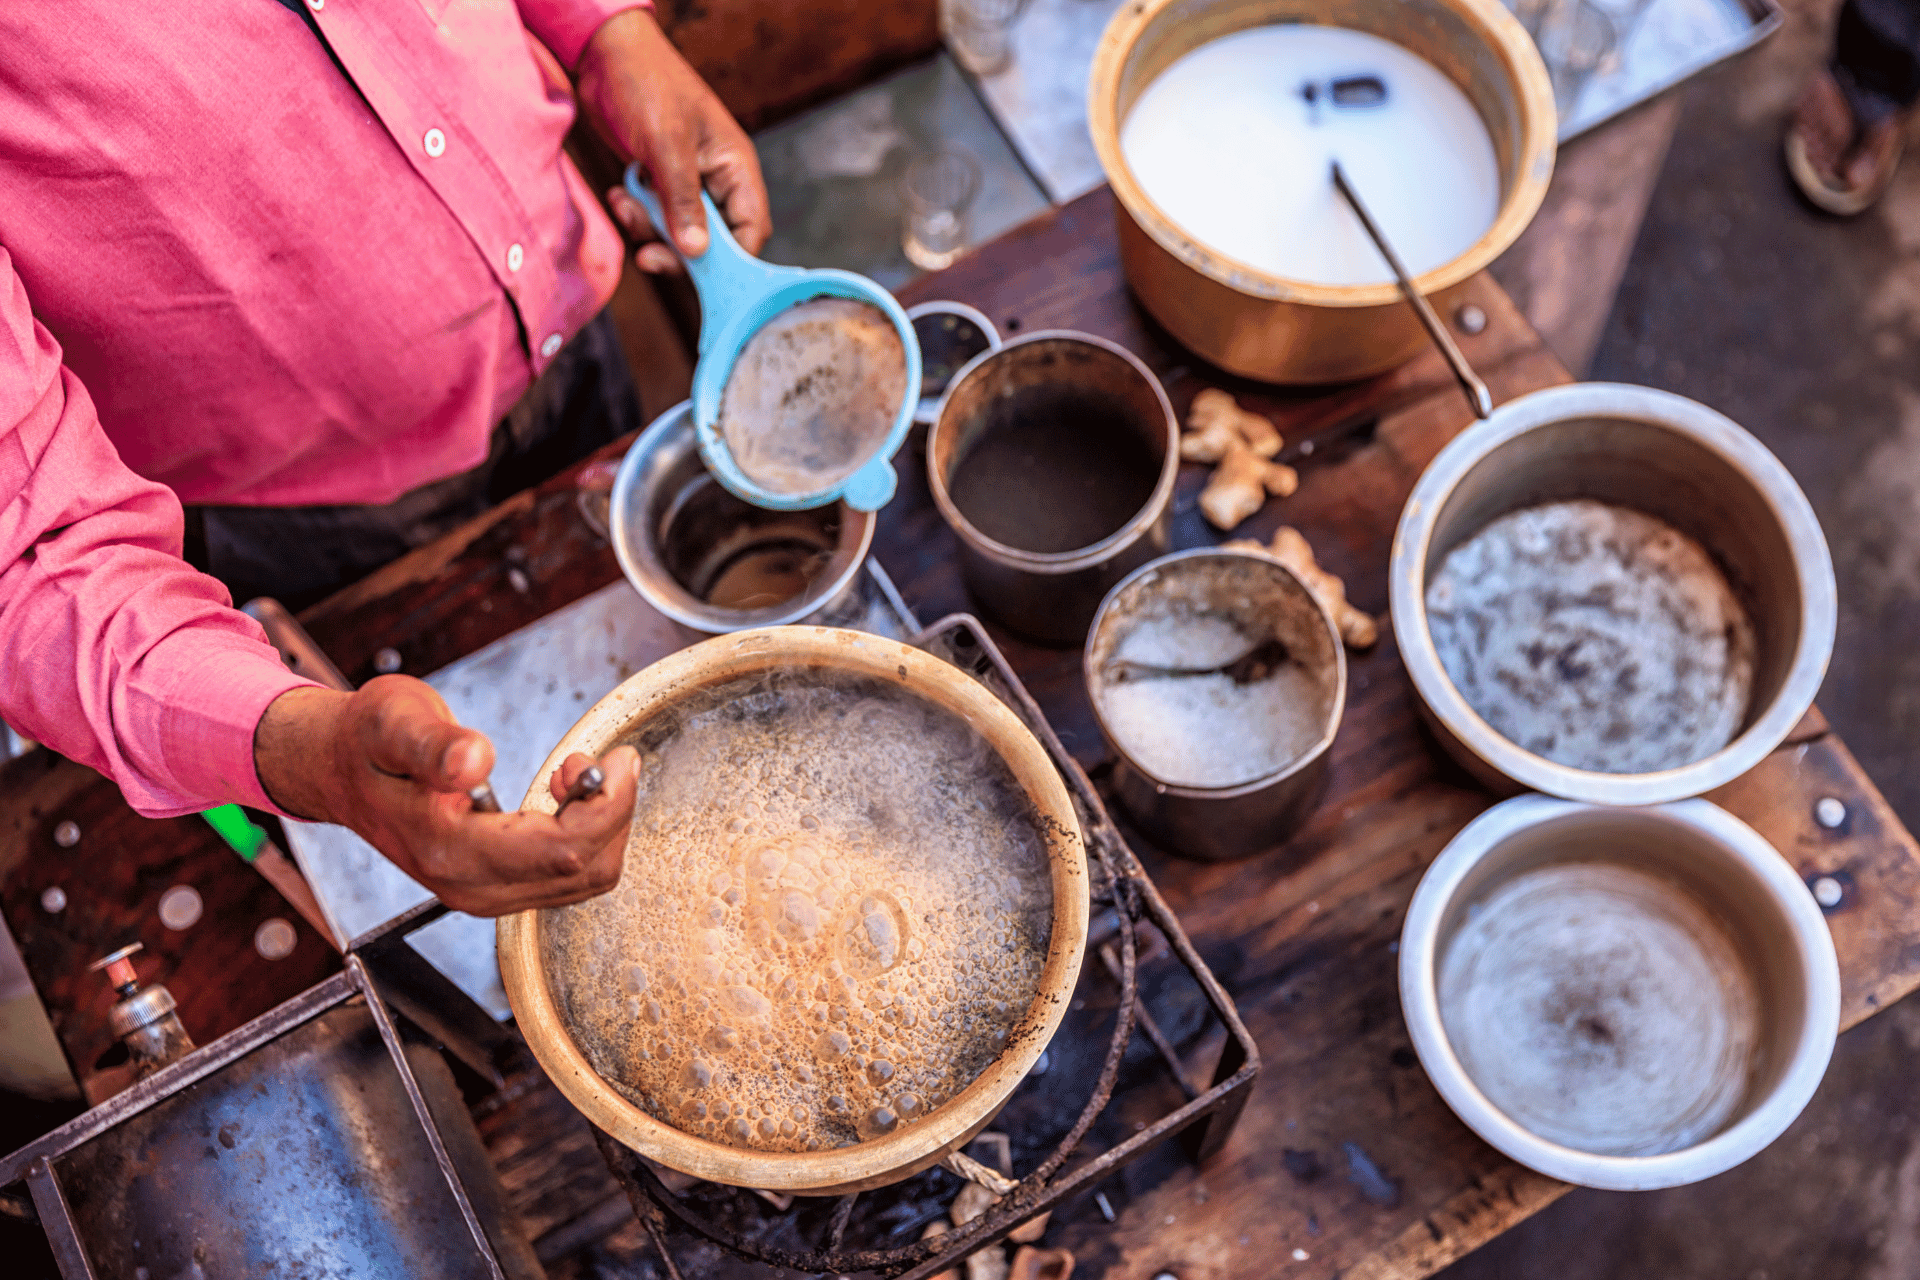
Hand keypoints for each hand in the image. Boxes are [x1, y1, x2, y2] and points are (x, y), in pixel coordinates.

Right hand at [256, 678, 638, 915]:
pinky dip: (586, 838)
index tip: (618, 758)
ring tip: (580, 772)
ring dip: (602, 826)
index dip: (607, 805)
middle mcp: (469, 886)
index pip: (562, 849)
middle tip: (602, 758)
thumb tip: (475, 760)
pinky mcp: (492, 888)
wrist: (337, 770)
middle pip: (583, 872)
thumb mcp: (394, 721)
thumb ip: (434, 743)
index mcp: (449, 850)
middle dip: (612, 813)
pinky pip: (566, 878)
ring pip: (582, 881)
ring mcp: (481, 893)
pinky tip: (565, 796)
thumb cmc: (368, 741)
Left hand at [577, 7, 770, 272]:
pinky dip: (635, 214)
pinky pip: (654, 218)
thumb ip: (683, 201)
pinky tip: (619, 193)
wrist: (603, 55)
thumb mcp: (667, 145)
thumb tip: (697, 252)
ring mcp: (688, 183)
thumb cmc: (646, 84)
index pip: (750, 230)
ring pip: (679, 234)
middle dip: (679, 252)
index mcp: (735, 167)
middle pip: (714, 242)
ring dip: (650, 229)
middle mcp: (716, 180)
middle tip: (649, 255)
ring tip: (626, 203)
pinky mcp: (660, 184)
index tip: (703, 278)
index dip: (732, 261)